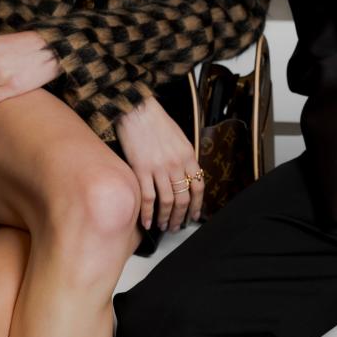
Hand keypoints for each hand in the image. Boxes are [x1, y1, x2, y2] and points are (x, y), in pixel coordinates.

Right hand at [116, 98, 203, 232]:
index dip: (197, 204)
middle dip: (181, 216)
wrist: (137, 109)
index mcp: (187, 155)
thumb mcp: (179, 137)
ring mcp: (159, 168)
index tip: (194, 215)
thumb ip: (184, 157)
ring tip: (163, 226)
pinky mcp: (141, 169)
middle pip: (184, 198)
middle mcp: (176, 163)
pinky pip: (148, 197)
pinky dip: (148, 213)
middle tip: (176, 226)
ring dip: (166, 218)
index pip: (198, 186)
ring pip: (167, 201)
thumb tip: (186, 175)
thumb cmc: (156, 121)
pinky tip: (147, 222)